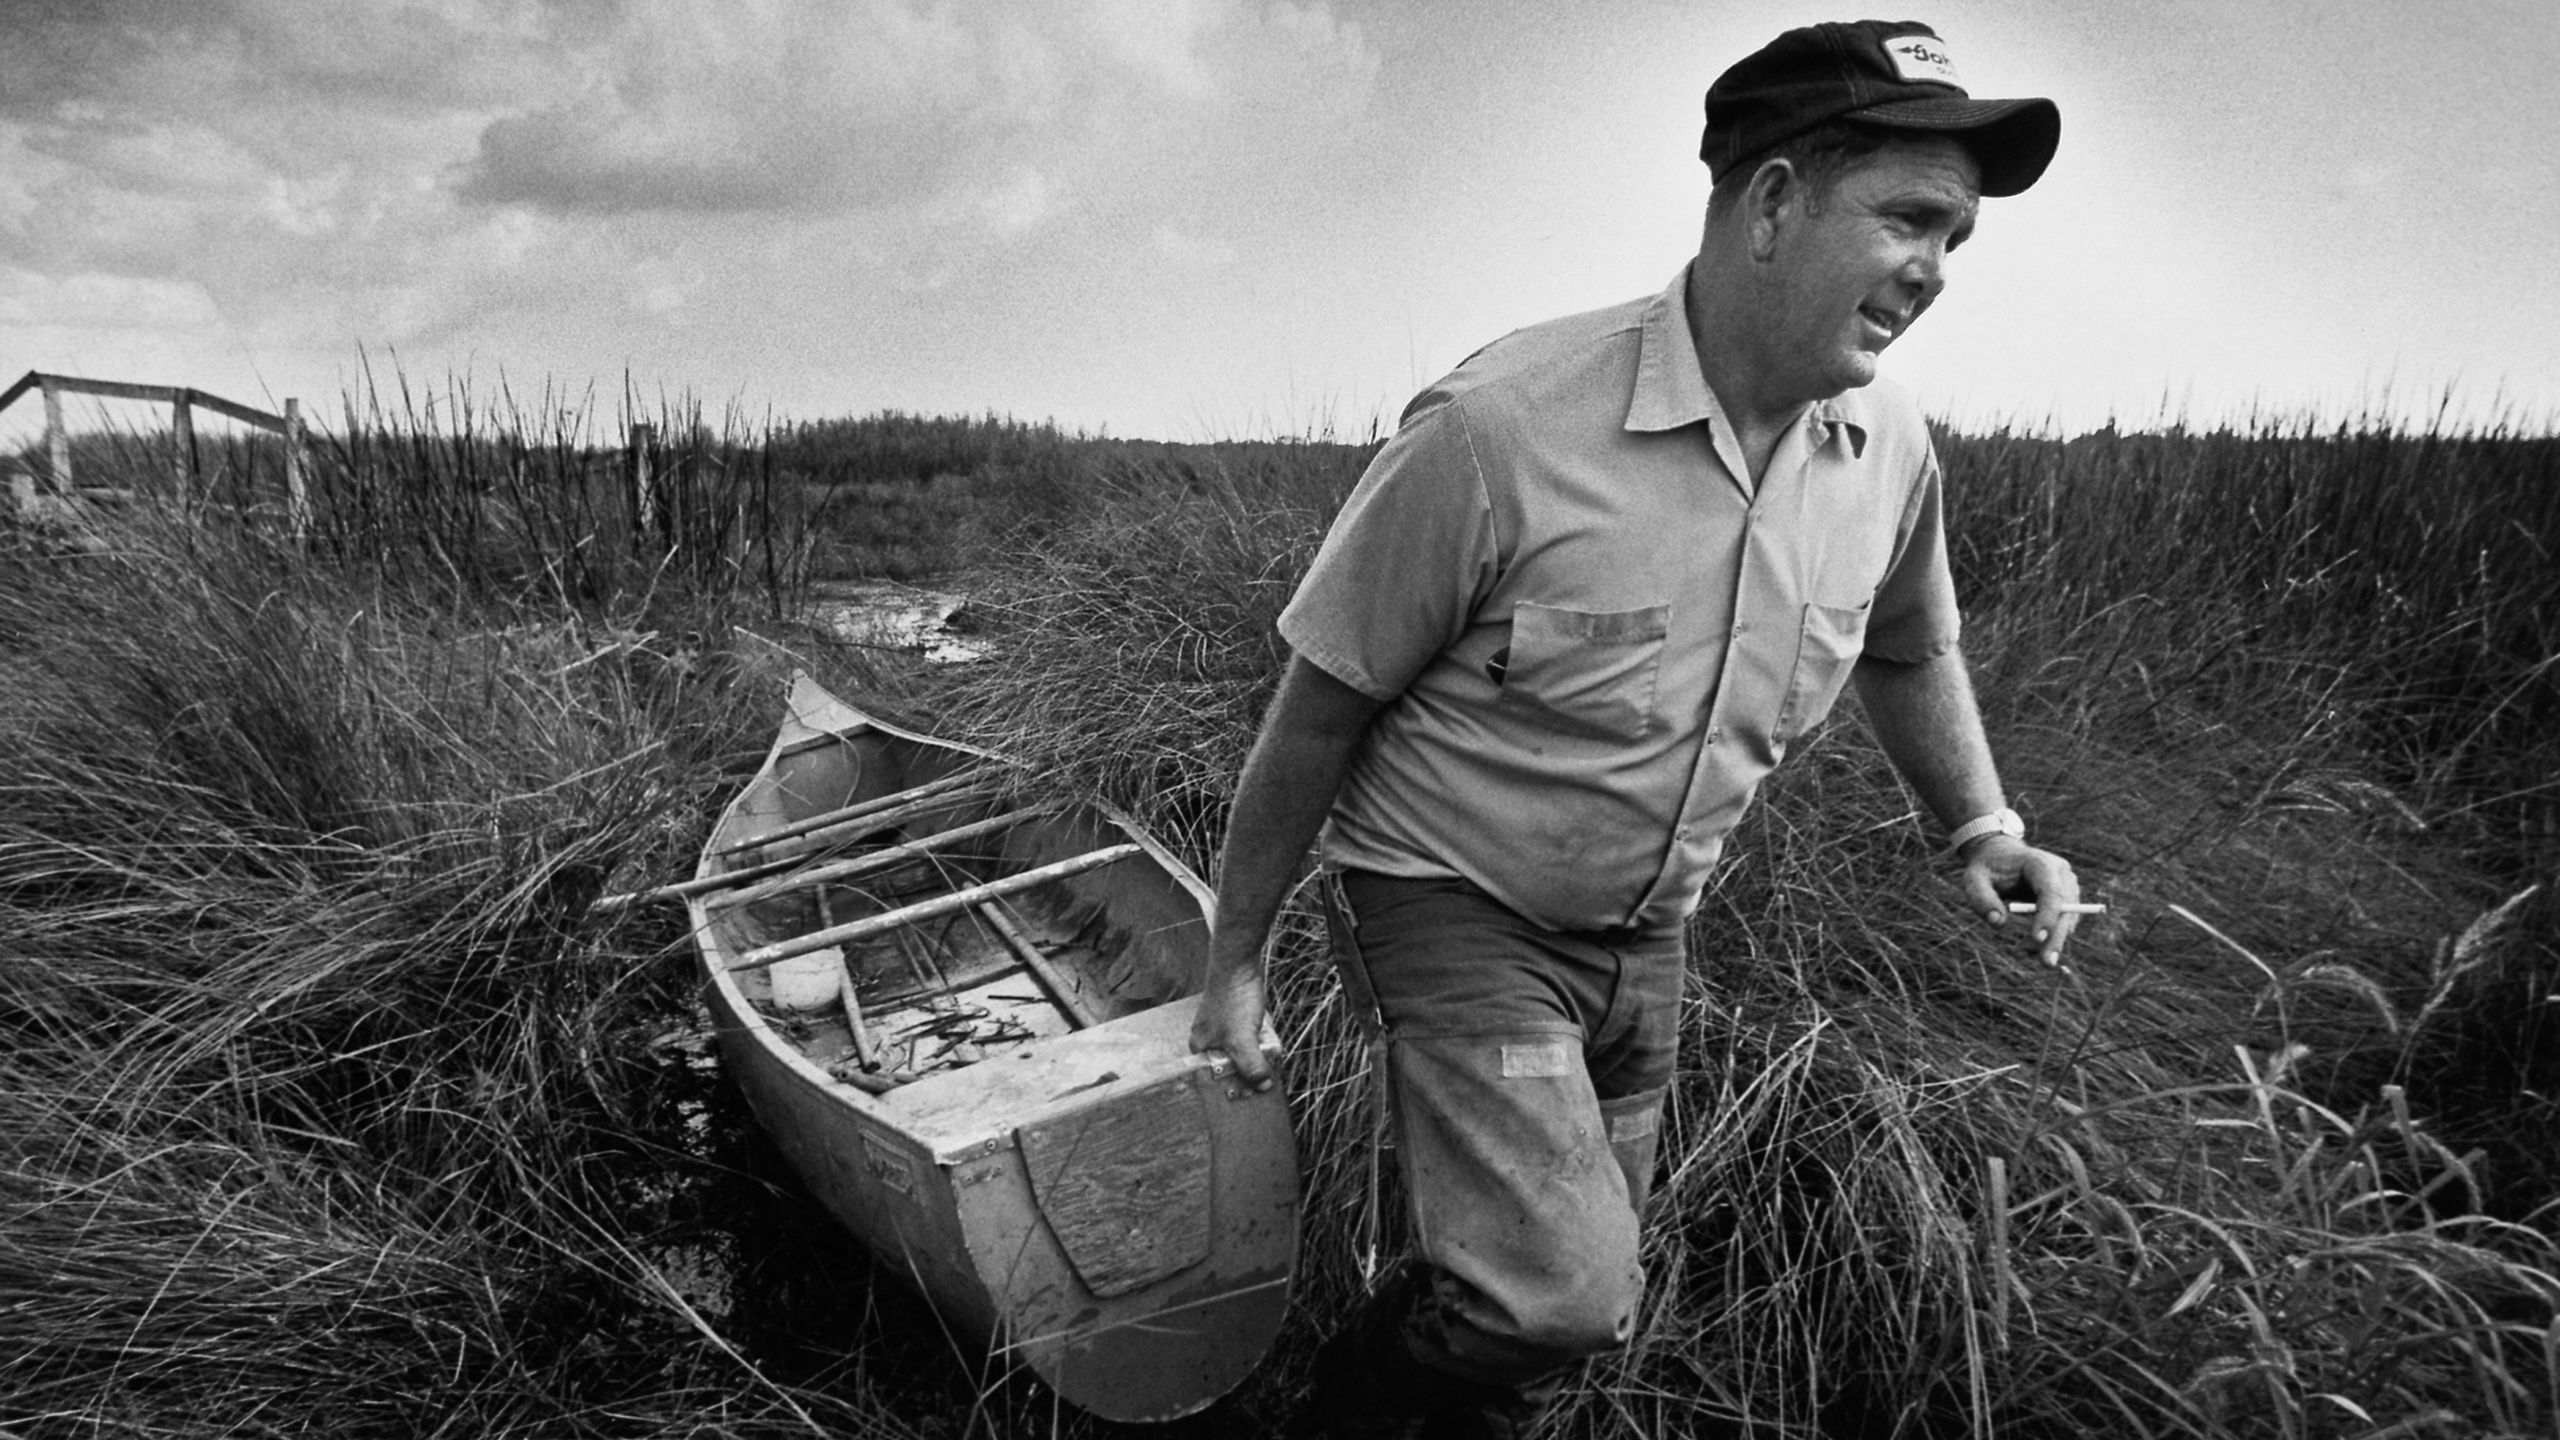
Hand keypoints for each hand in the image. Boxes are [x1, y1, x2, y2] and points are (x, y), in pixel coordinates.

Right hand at [1189, 960, 1276, 1091]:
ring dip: (1256, 1051)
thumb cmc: (1233, 1001)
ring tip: (1265, 1045)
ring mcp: (1220, 1027)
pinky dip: (1259, 1037)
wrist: (1238, 964)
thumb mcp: (1243, 1041)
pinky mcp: (1233, 1017)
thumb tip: (1263, 1086)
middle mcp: (1207, 1040)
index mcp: (1200, 1050)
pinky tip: (1265, 1031)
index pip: (1215, 1080)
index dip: (1235, 1087)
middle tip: (1265, 1067)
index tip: (1254, 1091)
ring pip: (1242, 1051)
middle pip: (1231, 1066)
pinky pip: (1248, 1036)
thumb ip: (1252, 1067)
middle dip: (1250, 1067)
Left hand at [1959, 836, 2081, 967]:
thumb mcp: (1973, 879)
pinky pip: (2063, 923)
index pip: (2051, 891)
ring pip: (2066, 920)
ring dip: (2049, 941)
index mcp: (2040, 863)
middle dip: (2055, 937)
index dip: (2047, 915)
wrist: (2000, 857)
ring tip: (2020, 952)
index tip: (2038, 939)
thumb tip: (1998, 923)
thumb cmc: (1986, 868)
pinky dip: (2048, 938)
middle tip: (2046, 963)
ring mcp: (2068, 886)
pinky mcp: (2068, 899)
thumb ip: (1981, 899)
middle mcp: (2061, 873)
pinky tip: (2029, 946)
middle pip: (2065, 909)